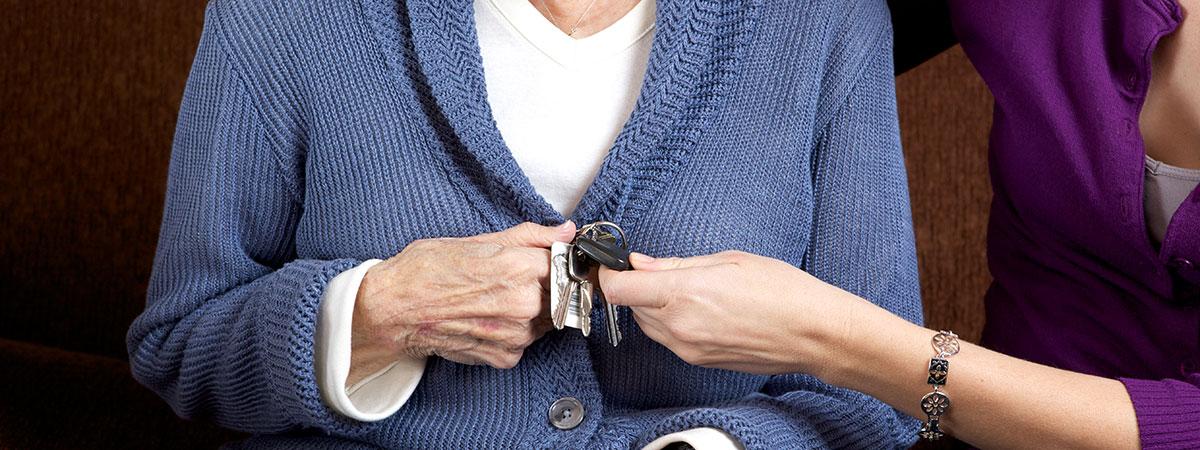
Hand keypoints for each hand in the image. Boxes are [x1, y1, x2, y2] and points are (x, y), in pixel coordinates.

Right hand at [349, 222, 576, 384]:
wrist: (394, 309)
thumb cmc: (427, 270)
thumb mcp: (479, 240)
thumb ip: (530, 237)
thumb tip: (565, 231)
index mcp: (520, 267)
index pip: (565, 263)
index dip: (556, 260)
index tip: (547, 261)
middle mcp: (524, 303)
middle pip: (560, 293)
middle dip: (545, 286)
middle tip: (513, 281)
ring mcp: (516, 334)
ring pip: (546, 319)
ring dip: (532, 311)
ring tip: (496, 300)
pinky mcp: (506, 356)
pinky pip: (526, 342)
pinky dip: (513, 332)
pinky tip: (488, 319)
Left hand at [598, 251, 871, 376]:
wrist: (812, 333)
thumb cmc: (781, 290)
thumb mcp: (727, 260)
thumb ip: (676, 264)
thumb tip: (640, 263)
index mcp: (684, 293)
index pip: (618, 289)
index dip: (610, 275)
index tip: (616, 264)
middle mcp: (679, 325)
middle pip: (629, 306)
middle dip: (636, 287)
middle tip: (657, 269)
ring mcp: (688, 348)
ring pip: (647, 324)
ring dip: (652, 306)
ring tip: (686, 289)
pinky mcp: (698, 360)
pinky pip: (668, 338)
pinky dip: (671, 322)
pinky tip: (699, 308)